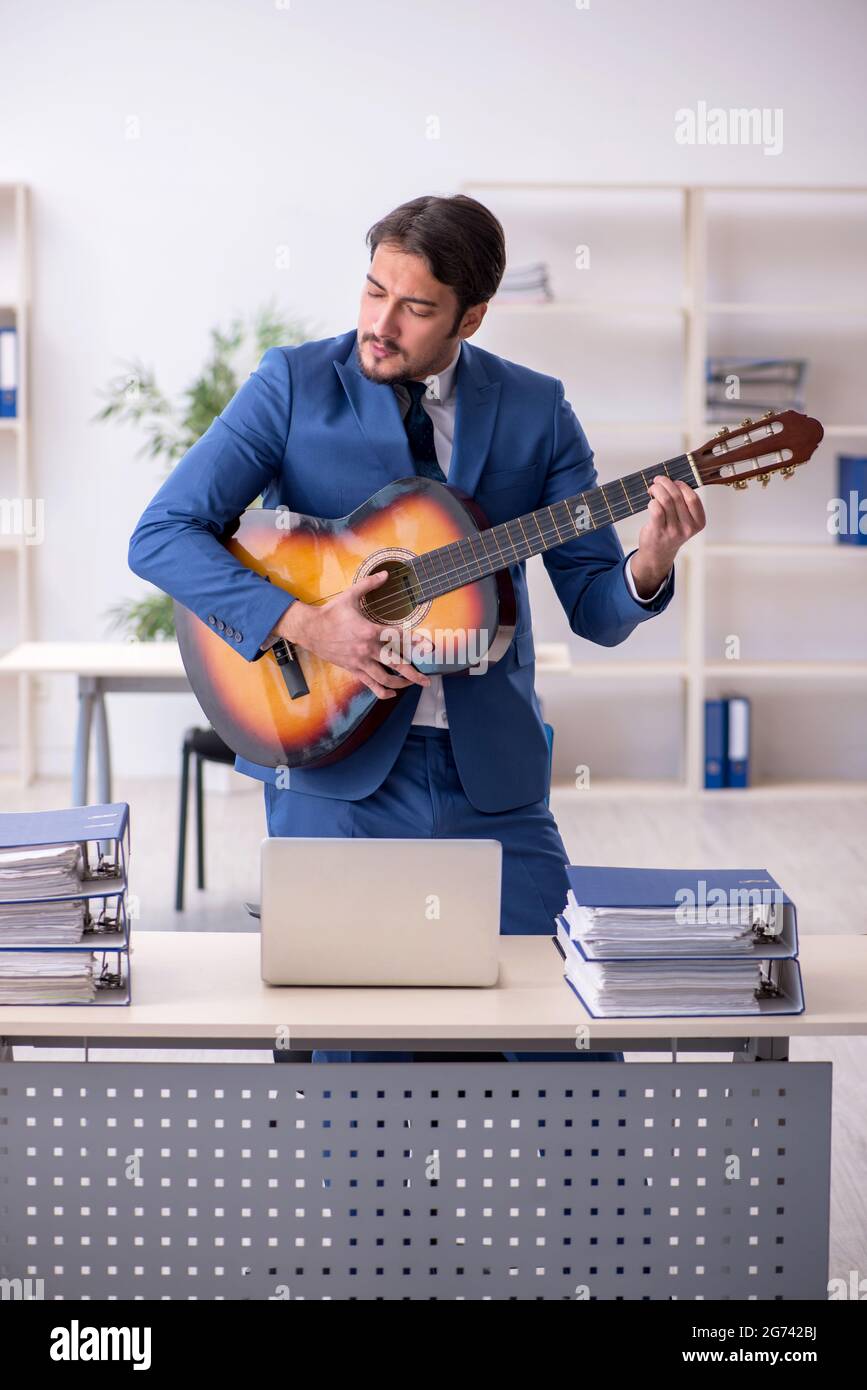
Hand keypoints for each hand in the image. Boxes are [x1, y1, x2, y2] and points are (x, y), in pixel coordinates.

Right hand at [277, 571, 431, 700]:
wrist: (309, 629)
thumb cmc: (330, 612)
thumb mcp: (350, 595)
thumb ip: (370, 584)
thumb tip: (385, 573)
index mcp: (369, 630)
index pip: (398, 637)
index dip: (415, 642)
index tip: (428, 647)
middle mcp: (367, 648)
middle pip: (395, 664)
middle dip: (414, 673)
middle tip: (427, 680)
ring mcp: (360, 661)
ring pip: (384, 678)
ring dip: (401, 683)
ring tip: (412, 684)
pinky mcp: (353, 669)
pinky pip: (370, 684)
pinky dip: (382, 691)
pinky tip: (392, 692)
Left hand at [632, 476, 705, 595]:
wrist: (658, 553)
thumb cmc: (671, 531)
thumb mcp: (685, 520)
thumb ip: (684, 503)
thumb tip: (672, 480)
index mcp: (698, 522)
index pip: (693, 498)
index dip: (682, 485)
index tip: (674, 481)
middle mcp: (688, 528)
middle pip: (677, 496)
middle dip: (666, 483)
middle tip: (658, 480)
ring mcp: (673, 531)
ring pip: (666, 500)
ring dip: (657, 489)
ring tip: (653, 488)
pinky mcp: (659, 531)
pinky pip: (656, 509)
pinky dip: (652, 501)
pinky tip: (651, 502)